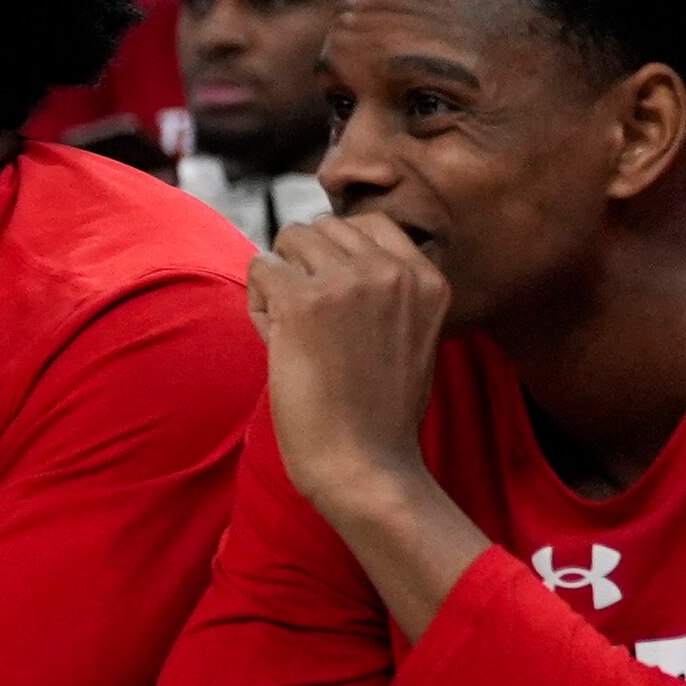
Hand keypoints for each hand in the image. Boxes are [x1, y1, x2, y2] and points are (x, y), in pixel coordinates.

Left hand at [250, 210, 454, 521]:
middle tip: (309, 323)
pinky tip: (276, 341)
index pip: (369, 222)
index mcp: (427, 277)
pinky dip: (258, 303)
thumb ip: (388, 288)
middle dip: (303, 266)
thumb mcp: (411, 333)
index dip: (335, 253)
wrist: (363, 462)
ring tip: (293, 330)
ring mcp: (348, 281)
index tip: (331, 299)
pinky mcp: (304, 301)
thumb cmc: (376, 411)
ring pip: (288, 240)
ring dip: (278, 280)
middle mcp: (392, 270)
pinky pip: (260, 269)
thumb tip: (332, 248)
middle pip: (323, 227)